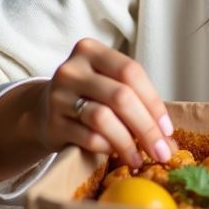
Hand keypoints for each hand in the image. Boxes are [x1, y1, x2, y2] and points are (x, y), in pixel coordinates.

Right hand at [0, 38, 174, 180]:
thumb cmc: (87, 96)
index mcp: (91, 50)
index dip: (153, 102)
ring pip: (103, 118)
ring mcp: (58, 96)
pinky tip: (115, 154)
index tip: (167, 129)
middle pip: (120, 96)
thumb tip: (167, 138)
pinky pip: (88, 137)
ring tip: (139, 158)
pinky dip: (107, 148)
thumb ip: (135, 99)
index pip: (131, 72)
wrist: (41, 112)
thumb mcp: (107, 84)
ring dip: (127, 142)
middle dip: (146, 127)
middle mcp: (72, 69)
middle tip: (161, 151)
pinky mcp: (51, 123)